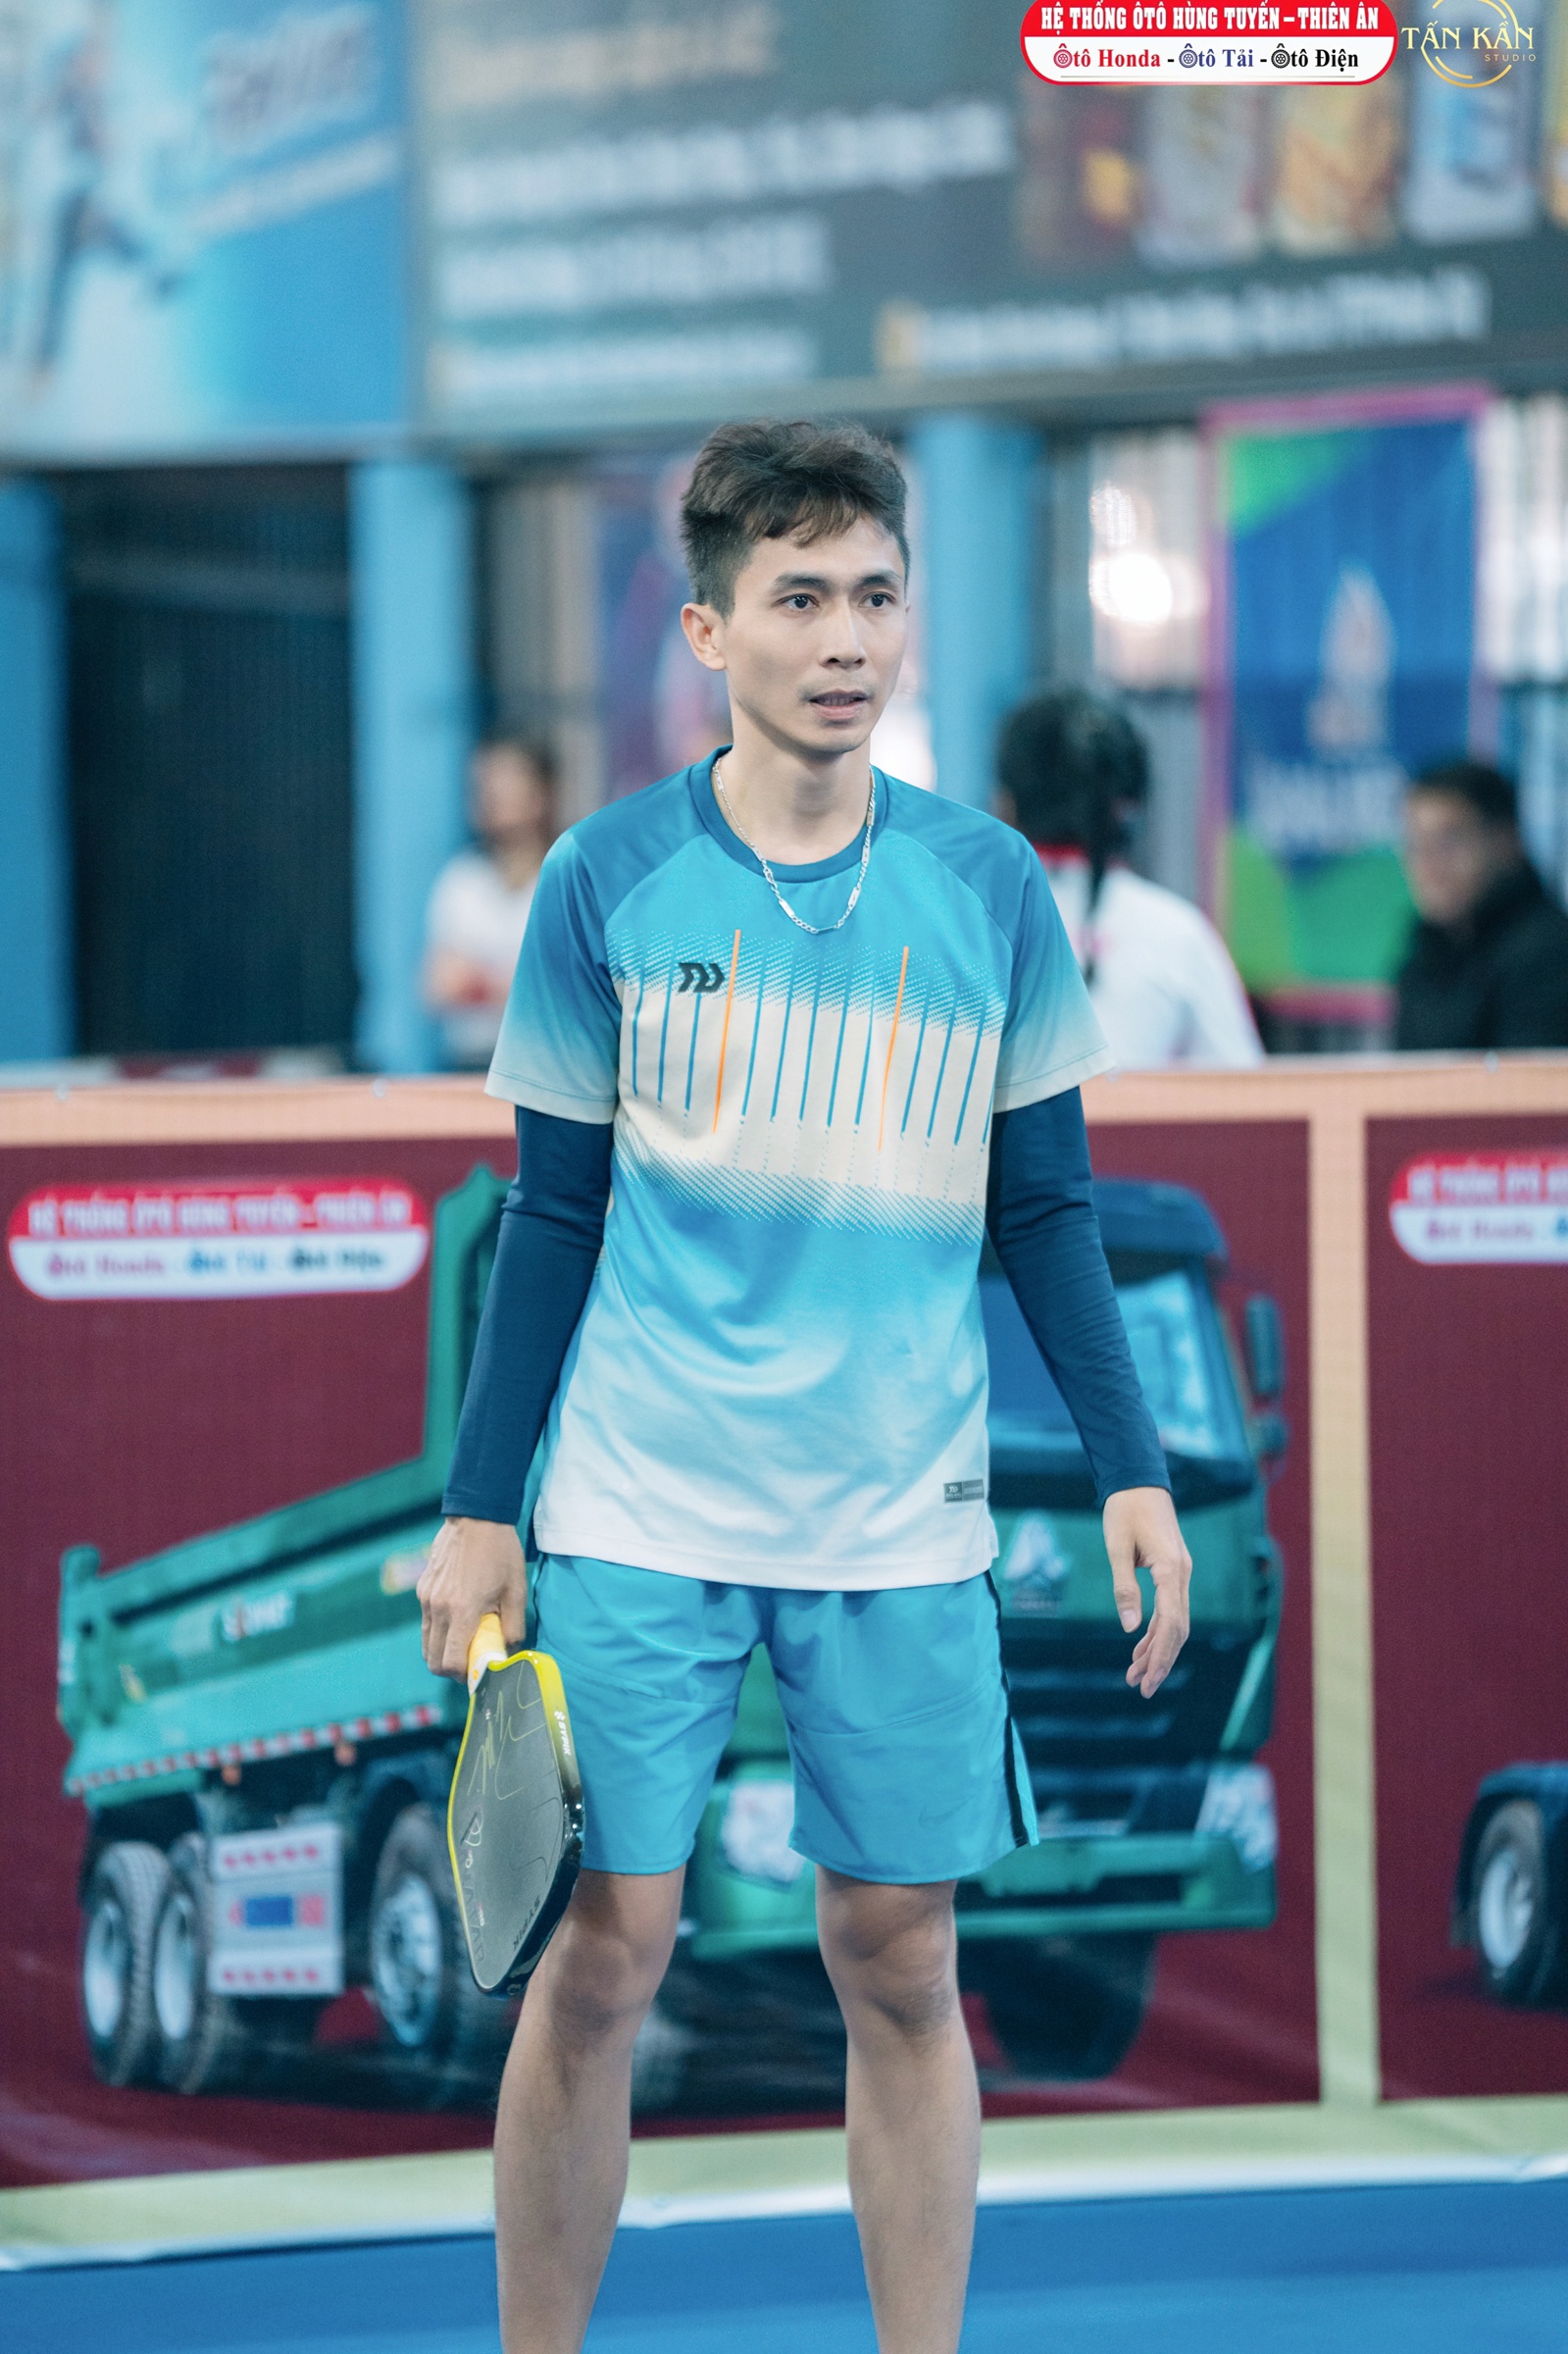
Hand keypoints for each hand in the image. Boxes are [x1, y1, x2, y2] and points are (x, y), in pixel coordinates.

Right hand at [418, 1516, 525, 1681]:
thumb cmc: (501, 1553)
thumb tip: (509, 1651)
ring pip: (426, 1644)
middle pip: (433, 1660)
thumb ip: (513, 1627)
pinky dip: (438, 1632)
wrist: (476, 1517)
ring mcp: (427, 1599)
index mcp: (462, 1611)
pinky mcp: (423, 1590)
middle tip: (472, 1662)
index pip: (451, 1663)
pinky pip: (426, 1623)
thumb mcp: (516, 1590)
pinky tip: (458, 1619)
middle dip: (451, 1669)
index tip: (479, 1673)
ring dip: (442, 1652)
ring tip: (465, 1642)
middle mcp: (439, 1608)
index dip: (464, 1676)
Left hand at [1103, 1487, 1190, 1699]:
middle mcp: (1181, 1574)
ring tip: (1136, 1676)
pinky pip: (1169, 1609)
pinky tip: (1140, 1648)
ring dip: (1157, 1649)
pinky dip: (1156, 1631)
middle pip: (1177, 1628)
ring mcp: (1179, 1574)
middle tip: (1142, 1689)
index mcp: (1170, 1569)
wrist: (1138, 1481)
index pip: (1171, 1622)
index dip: (1160, 1654)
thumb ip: (1124, 1587)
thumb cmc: (1124, 1510)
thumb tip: (1128, 1628)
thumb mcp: (1117, 1547)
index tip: (1147, 1679)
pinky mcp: (1172, 1572)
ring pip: (1175, 1622)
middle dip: (1160, 1660)